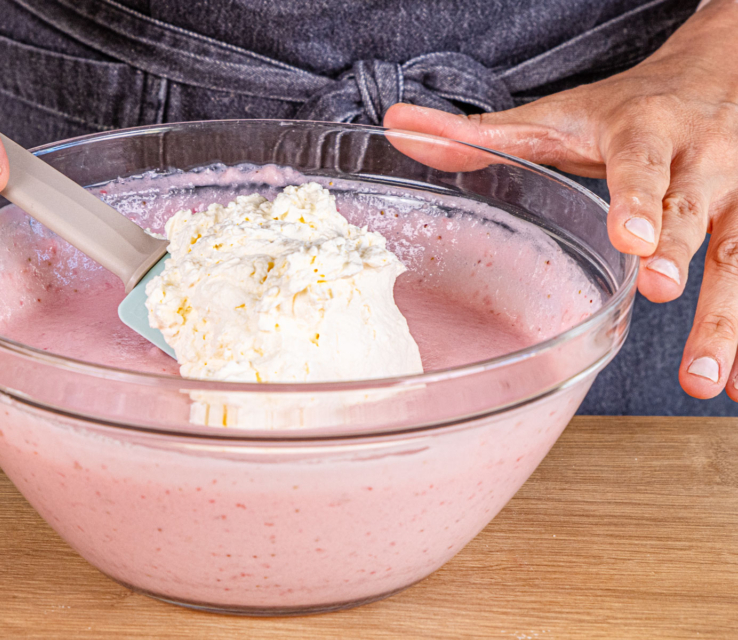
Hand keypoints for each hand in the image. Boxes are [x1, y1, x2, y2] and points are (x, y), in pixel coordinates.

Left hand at [385, 0, 737, 401]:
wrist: (723, 72)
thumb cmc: (628, 110)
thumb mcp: (557, 117)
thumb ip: (480, 134)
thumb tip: (396, 123)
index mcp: (645, 134)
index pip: (641, 165)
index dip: (638, 199)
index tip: (632, 236)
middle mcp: (701, 164)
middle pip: (698, 211)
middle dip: (681, 251)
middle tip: (660, 289)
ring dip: (727, 322)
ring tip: (704, 381)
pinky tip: (734, 389)